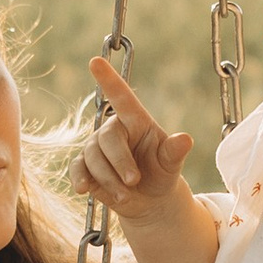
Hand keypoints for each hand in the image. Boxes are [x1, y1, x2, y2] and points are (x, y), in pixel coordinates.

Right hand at [77, 56, 195, 217]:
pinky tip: (84, 189)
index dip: (108, 79)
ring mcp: (96, 147)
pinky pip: (77, 168)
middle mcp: (114, 129)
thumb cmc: (161, 173)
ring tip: (125, 195)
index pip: (121, 96)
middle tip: (134, 181)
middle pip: (107, 138)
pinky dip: (80, 179)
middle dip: (120, 162)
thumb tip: (186, 139)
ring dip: (109, 180)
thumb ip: (174, 151)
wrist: (149, 200)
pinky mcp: (85, 166)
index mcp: (136, 120)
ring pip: (93, 158)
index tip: (95, 61)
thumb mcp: (171, 164)